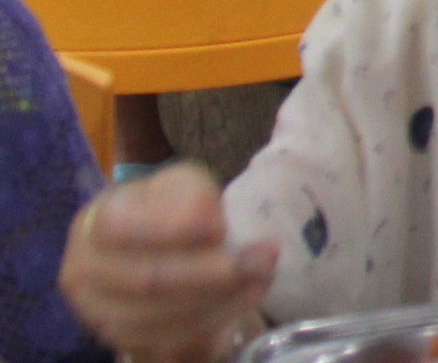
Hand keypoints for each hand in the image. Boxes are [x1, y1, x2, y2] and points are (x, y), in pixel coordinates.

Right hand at [60, 164, 275, 362]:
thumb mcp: (184, 186)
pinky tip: (249, 293)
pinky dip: (219, 316)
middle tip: (263, 255)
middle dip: (211, 270)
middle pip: (146, 279)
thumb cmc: (172, 212)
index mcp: (94, 221)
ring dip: (223, 295)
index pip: (119, 226)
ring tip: (263, 271)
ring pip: (162, 315)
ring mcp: (98, 313)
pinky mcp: (126, 342)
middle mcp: (84, 270)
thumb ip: (193, 196)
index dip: (172, 228)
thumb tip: (208, 225)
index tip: (219, 226)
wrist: (164, 255)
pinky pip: (173, 338)